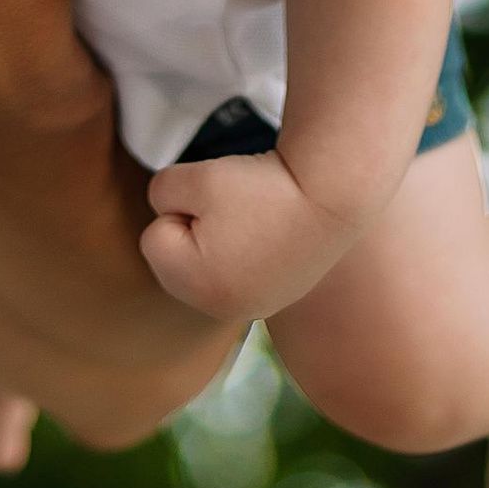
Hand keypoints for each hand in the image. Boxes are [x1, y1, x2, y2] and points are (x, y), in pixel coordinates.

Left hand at [141, 147, 357, 324]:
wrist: (335, 192)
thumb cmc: (261, 184)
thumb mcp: (195, 178)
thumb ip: (161, 193)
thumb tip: (166, 212)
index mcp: (200, 287)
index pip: (153, 240)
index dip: (180, 207)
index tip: (219, 199)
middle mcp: (225, 309)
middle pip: (177, 260)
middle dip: (192, 230)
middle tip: (235, 210)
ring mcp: (254, 307)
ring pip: (205, 265)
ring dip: (216, 239)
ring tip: (254, 220)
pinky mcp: (276, 297)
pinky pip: (236, 269)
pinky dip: (244, 249)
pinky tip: (271, 232)